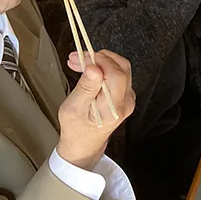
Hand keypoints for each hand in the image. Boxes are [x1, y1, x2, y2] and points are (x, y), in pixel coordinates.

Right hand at [57, 49, 134, 170]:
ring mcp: (127, 97)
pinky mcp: (124, 94)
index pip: (116, 75)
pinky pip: (117, 74)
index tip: (84, 57)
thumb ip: (86, 88)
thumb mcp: (73, 109)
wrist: (84, 142)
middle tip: (78, 56)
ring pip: (119, 68)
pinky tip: (87, 68)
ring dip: (100, 61)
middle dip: (99, 57)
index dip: (102, 62)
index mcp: (114, 107)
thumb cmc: (76, 129)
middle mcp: (125, 101)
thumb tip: (94, 69)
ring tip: (78, 61)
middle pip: (121, 68)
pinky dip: (102, 68)